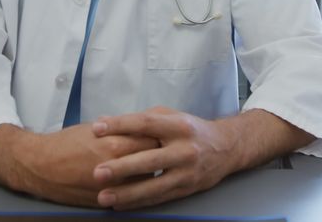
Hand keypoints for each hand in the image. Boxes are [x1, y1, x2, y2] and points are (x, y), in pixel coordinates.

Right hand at [0, 123, 158, 207]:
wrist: (40, 166)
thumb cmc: (67, 143)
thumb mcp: (96, 129)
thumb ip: (122, 131)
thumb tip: (145, 130)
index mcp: (116, 144)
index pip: (153, 139)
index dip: (158, 136)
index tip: (162, 135)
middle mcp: (119, 168)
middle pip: (154, 160)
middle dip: (159, 155)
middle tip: (163, 150)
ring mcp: (114, 188)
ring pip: (146, 181)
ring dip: (149, 173)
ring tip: (149, 166)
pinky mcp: (107, 202)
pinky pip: (132, 196)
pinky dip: (135, 188)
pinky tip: (135, 182)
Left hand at [89, 107, 241, 209]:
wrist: (225, 148)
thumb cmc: (189, 129)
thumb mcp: (169, 116)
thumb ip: (139, 120)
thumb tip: (103, 120)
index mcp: (177, 126)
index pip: (145, 124)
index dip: (120, 125)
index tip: (96, 128)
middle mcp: (184, 149)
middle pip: (149, 159)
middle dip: (122, 167)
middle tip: (97, 172)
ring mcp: (187, 172)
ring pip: (154, 185)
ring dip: (127, 193)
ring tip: (103, 197)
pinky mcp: (186, 189)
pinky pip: (159, 198)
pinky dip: (138, 202)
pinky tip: (120, 204)